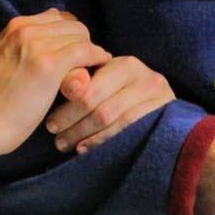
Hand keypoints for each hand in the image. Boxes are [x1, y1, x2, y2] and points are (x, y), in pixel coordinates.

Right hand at [0, 10, 111, 156]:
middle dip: (83, 43)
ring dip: (90, 52)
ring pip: (81, 36)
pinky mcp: (49, 64)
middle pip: (72, 25)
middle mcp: (25, 29)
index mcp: (14, 27)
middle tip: (87, 64)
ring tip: (92, 70)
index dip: (70, 36)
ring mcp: (37, 45)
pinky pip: (86, 51)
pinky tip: (98, 71)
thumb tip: (45, 38)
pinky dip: (97, 58)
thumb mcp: (0, 60)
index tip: (74, 54)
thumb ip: (20, 46)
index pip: (56, 18)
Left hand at [44, 55, 174, 153]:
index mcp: (127, 65)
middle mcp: (146, 79)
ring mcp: (158, 100)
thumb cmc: (122, 95)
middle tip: (56, 138)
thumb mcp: (103, 84)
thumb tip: (66, 87)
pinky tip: (85, 149)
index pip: (92, 89)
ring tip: (66, 145)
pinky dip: (102, 143)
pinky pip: (127, 135)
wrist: (161, 110)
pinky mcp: (163, 119)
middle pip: (102, 108)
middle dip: (74, 125)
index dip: (68, 108)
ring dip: (84, 136)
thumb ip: (82, 82)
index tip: (51, 124)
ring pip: (112, 122)